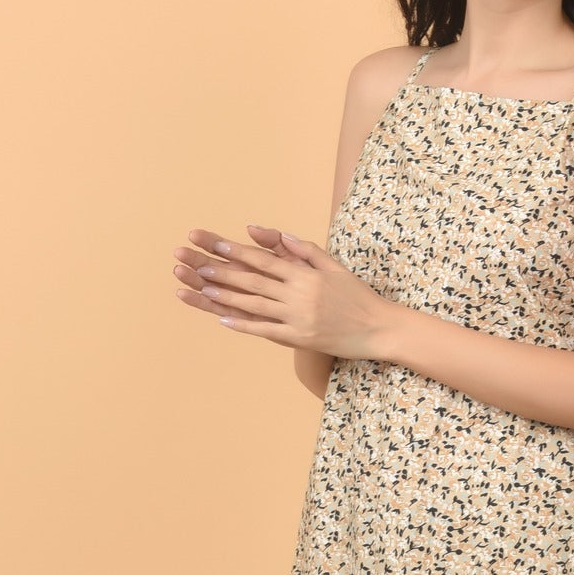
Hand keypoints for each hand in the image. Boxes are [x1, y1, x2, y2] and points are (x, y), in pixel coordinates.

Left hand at [170, 223, 390, 357]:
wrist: (379, 329)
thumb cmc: (356, 296)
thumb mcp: (334, 267)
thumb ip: (305, 250)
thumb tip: (278, 235)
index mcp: (305, 275)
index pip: (264, 261)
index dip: (237, 252)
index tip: (214, 244)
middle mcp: (298, 295)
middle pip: (252, 281)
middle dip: (221, 271)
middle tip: (194, 263)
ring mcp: (297, 319)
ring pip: (254, 305)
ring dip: (224, 296)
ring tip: (200, 288)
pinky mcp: (300, 339)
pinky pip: (266, 332)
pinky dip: (243, 325)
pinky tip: (223, 319)